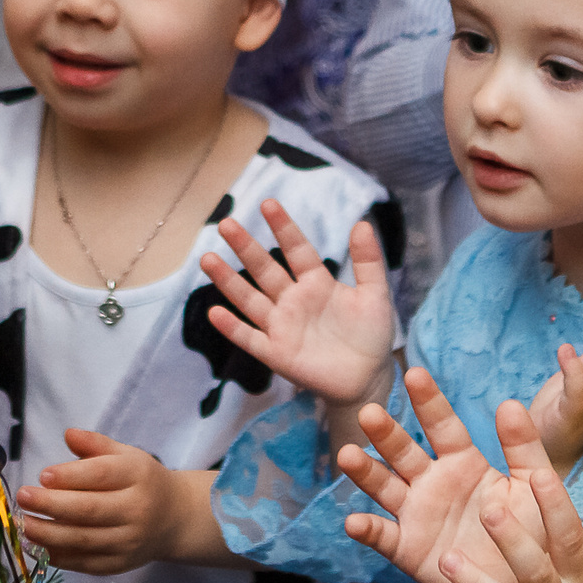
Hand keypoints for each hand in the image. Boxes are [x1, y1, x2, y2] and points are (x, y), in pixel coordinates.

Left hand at [14, 429, 210, 573]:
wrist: (174, 519)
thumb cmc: (142, 481)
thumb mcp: (126, 455)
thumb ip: (96, 444)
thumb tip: (68, 434)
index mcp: (138, 477)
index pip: (101, 476)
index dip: (70, 476)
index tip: (43, 475)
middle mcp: (136, 510)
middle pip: (89, 510)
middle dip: (51, 505)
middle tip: (23, 497)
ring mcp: (128, 541)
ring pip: (83, 540)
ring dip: (48, 534)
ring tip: (23, 524)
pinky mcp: (119, 565)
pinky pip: (84, 563)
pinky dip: (59, 556)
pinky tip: (37, 546)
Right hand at [199, 200, 395, 407]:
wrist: (368, 378)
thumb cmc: (371, 334)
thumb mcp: (375, 294)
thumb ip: (368, 261)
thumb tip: (362, 223)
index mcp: (316, 282)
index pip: (296, 250)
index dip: (283, 228)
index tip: (268, 204)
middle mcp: (293, 300)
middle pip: (264, 270)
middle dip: (245, 247)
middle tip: (226, 224)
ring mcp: (282, 326)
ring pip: (249, 299)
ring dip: (228, 281)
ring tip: (207, 259)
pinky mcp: (276, 353)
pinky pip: (250, 339)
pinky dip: (232, 328)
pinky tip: (215, 312)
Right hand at [338, 368, 551, 582]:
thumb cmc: (536, 533)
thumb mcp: (534, 486)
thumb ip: (524, 446)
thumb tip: (509, 402)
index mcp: (463, 463)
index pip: (442, 425)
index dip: (428, 401)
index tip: (414, 373)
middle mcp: (434, 483)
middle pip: (403, 452)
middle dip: (386, 433)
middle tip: (370, 413)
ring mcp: (418, 515)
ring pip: (385, 487)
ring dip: (365, 472)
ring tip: (348, 455)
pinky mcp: (410, 550)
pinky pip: (385, 537)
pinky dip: (368, 530)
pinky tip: (353, 521)